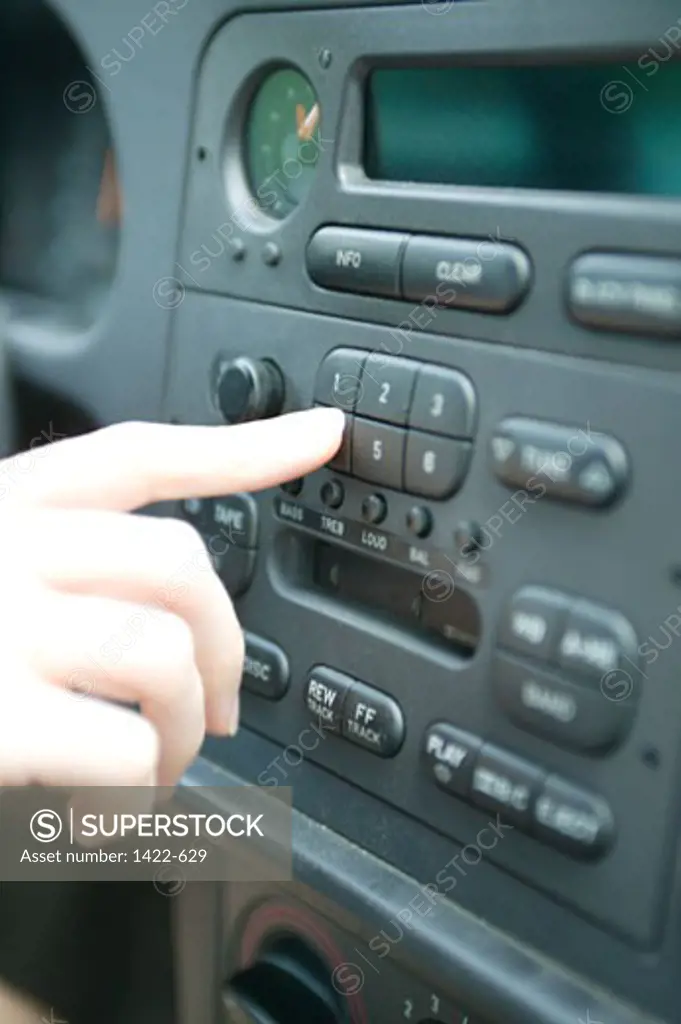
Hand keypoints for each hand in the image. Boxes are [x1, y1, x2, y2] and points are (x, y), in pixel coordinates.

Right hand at [0, 407, 343, 788]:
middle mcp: (5, 546)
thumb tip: (184, 627)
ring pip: (160, 653)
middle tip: (221, 710)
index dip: (245, 445)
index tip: (325, 432)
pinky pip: (123, 745)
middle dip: (226, 648)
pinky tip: (105, 804)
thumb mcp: (1, 582)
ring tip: (157, 765)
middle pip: (178, 562)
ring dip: (183, 727)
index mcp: (11, 508)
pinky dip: (135, 790)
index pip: (140, 455)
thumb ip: (71, 573)